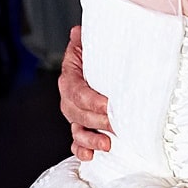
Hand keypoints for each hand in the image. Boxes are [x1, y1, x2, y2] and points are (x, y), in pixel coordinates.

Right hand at [58, 25, 112, 160]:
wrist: (99, 59)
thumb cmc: (98, 52)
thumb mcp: (93, 41)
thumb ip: (85, 38)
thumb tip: (77, 32)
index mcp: (70, 75)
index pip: (76, 91)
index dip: (91, 100)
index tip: (108, 105)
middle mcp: (69, 96)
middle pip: (77, 113)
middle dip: (97, 121)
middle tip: (118, 123)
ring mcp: (75, 113)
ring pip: (76, 129)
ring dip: (90, 139)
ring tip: (107, 144)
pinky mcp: (82, 125)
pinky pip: (76, 140)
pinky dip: (82, 149)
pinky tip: (91, 155)